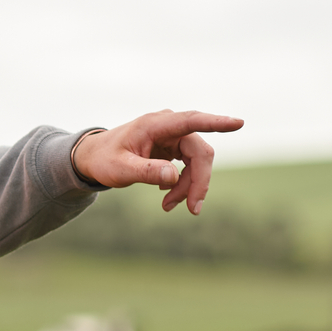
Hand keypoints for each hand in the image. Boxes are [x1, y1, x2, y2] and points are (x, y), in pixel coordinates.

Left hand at [71, 110, 243, 214]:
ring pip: (197, 162)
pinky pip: (189, 167)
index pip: (191, 121)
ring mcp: (173, 137)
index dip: (216, 123)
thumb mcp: (119, 170)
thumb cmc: (104, 160)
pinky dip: (183, 184)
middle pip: (200, 152)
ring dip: (189, 187)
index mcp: (155, 125)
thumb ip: (145, 172)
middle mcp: (168, 127)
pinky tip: (167, 196)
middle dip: (198, 181)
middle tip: (192, 209)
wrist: (94, 157)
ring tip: (169, 206)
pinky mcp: (174, 148)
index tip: (238, 123)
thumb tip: (173, 176)